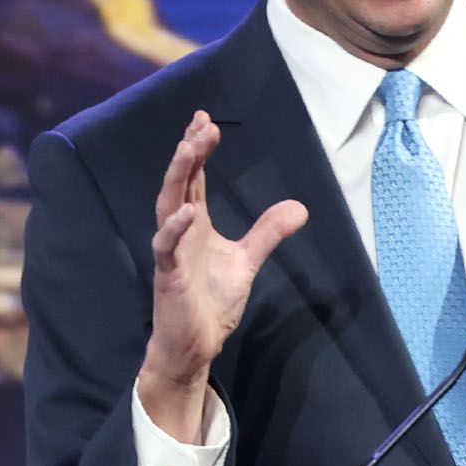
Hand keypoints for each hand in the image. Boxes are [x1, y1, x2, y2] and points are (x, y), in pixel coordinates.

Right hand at [137, 110, 308, 441]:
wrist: (194, 345)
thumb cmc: (210, 303)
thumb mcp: (246, 261)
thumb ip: (267, 232)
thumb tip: (299, 207)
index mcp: (195, 224)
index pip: (194, 178)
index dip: (198, 149)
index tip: (205, 120)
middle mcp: (179, 231)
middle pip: (180, 182)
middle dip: (189, 151)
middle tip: (201, 124)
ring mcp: (171, 252)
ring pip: (167, 205)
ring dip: (177, 176)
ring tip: (188, 147)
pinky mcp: (168, 276)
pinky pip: (166, 248)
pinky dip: (175, 229)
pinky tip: (187, 212)